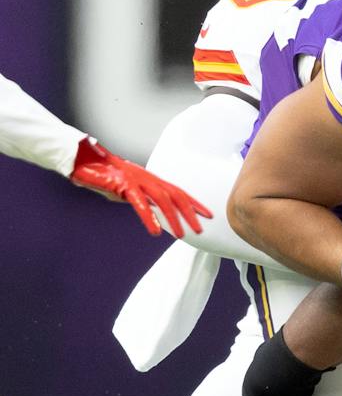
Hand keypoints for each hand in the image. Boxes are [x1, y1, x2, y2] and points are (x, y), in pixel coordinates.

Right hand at [70, 138, 211, 237]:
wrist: (81, 160)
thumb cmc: (102, 176)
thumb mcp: (125, 191)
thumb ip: (139, 200)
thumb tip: (148, 212)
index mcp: (150, 179)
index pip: (177, 191)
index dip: (193, 203)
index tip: (207, 215)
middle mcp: (147, 177)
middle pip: (175, 196)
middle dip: (190, 213)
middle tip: (200, 230)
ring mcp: (136, 179)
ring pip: (162, 200)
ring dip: (173, 218)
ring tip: (182, 235)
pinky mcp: (121, 184)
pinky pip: (138, 203)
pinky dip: (149, 217)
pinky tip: (155, 231)